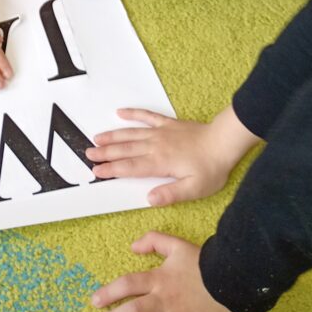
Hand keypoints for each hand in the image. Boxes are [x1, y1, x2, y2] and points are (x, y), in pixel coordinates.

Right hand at [85, 108, 239, 205]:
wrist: (223, 142)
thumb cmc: (211, 168)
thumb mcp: (194, 189)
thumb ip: (170, 194)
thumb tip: (149, 199)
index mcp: (159, 163)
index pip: (130, 167)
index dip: (111, 169)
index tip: (97, 171)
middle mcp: (155, 146)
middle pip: (125, 149)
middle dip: (105, 152)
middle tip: (88, 154)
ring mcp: (160, 133)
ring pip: (131, 134)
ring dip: (113, 136)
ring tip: (97, 138)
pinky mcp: (168, 124)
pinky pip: (146, 116)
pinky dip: (133, 114)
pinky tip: (120, 112)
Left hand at [92, 233, 246, 311]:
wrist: (239, 278)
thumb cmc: (207, 262)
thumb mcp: (178, 244)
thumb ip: (154, 241)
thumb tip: (132, 246)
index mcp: (160, 278)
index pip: (128, 285)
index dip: (109, 293)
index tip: (94, 301)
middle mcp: (166, 301)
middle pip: (133, 311)